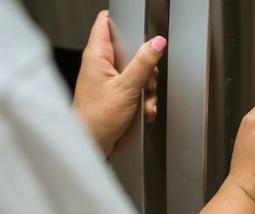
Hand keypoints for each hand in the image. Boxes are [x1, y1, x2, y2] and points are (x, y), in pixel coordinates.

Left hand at [74, 10, 166, 154]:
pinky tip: (143, 110)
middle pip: (132, 52)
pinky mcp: (115, 95)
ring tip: (143, 101)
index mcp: (97, 56)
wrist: (92, 144)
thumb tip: (157, 43)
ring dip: (147, 88)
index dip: (124, 22)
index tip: (141, 31)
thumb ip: (143, 63)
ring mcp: (108, 81)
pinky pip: (136, 90)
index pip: (106, 23)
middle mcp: (101, 66)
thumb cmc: (97, 119)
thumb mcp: (127, 88)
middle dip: (146, 67)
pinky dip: (144, 100)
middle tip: (146, 79)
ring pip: (137, 73)